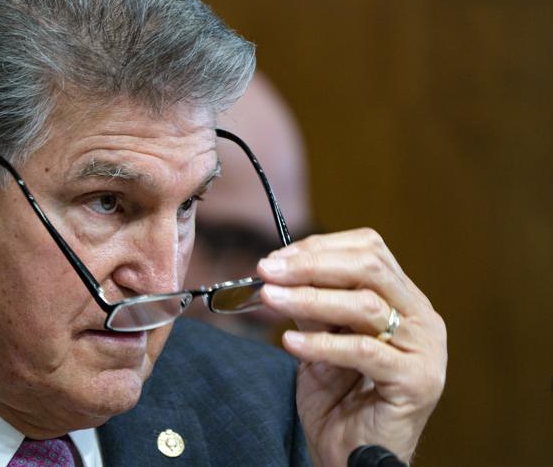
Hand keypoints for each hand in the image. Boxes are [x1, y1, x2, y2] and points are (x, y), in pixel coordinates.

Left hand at [258, 228, 446, 466]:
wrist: (355, 458)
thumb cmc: (340, 399)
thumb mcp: (321, 339)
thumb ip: (312, 306)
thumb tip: (279, 272)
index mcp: (404, 299)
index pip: (369, 251)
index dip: (319, 247)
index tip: (276, 258)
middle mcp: (422, 318)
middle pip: (370, 267)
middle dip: (312, 264)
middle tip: (268, 270)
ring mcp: (425, 349)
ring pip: (366, 305)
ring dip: (309, 298)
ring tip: (270, 299)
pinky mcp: (416, 382)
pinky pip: (364, 351)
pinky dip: (322, 344)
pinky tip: (290, 342)